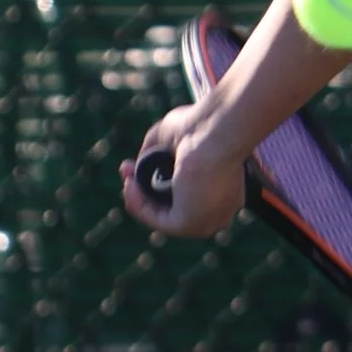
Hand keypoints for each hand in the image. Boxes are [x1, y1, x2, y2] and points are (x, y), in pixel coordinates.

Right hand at [122, 102, 247, 238]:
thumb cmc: (202, 128)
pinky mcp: (190, 224)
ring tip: (126, 178)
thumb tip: (142, 163)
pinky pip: (156, 219)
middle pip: (174, 208)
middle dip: (146, 191)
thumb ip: (156, 152)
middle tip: (127, 170)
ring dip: (139, 198)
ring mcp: (205, 220)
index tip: (141, 165)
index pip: (188, 196)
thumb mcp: (171, 137)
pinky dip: (138, 204)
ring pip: (163, 216)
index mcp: (225, 192)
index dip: (160, 182)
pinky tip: (129, 185)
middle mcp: (218, 211)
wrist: (215, 132)